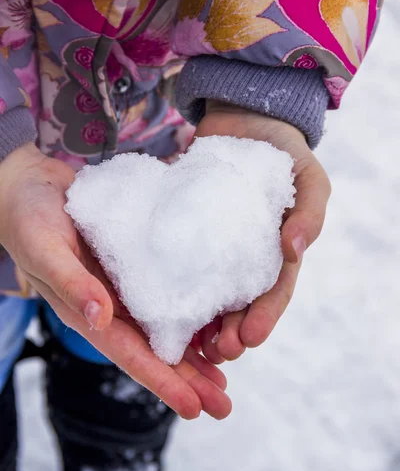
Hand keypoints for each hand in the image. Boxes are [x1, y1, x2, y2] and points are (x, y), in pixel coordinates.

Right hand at [0, 143, 231, 419]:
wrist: (32, 186)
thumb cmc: (29, 218)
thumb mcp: (44, 247)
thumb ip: (69, 282)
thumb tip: (101, 318)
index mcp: (87, 310)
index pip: (129, 353)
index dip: (160, 381)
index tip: (193, 407)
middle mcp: (110, 305)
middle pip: (153, 350)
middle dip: (188, 380)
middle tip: (224, 406)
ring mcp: (124, 285)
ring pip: (164, 327)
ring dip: (194, 353)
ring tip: (224, 377)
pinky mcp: (135, 261)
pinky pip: (167, 290)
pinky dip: (189, 309)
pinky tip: (212, 320)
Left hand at [194, 101, 330, 362]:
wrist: (247, 119)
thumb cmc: (285, 152)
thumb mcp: (310, 178)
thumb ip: (309, 211)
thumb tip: (295, 249)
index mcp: (277, 251)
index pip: (273, 291)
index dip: (264, 317)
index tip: (250, 339)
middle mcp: (244, 254)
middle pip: (238, 300)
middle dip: (230, 330)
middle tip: (217, 352)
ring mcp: (214, 242)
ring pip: (207, 288)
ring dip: (201, 318)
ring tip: (190, 342)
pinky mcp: (187, 226)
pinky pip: (178, 256)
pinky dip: (172, 280)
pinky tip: (160, 298)